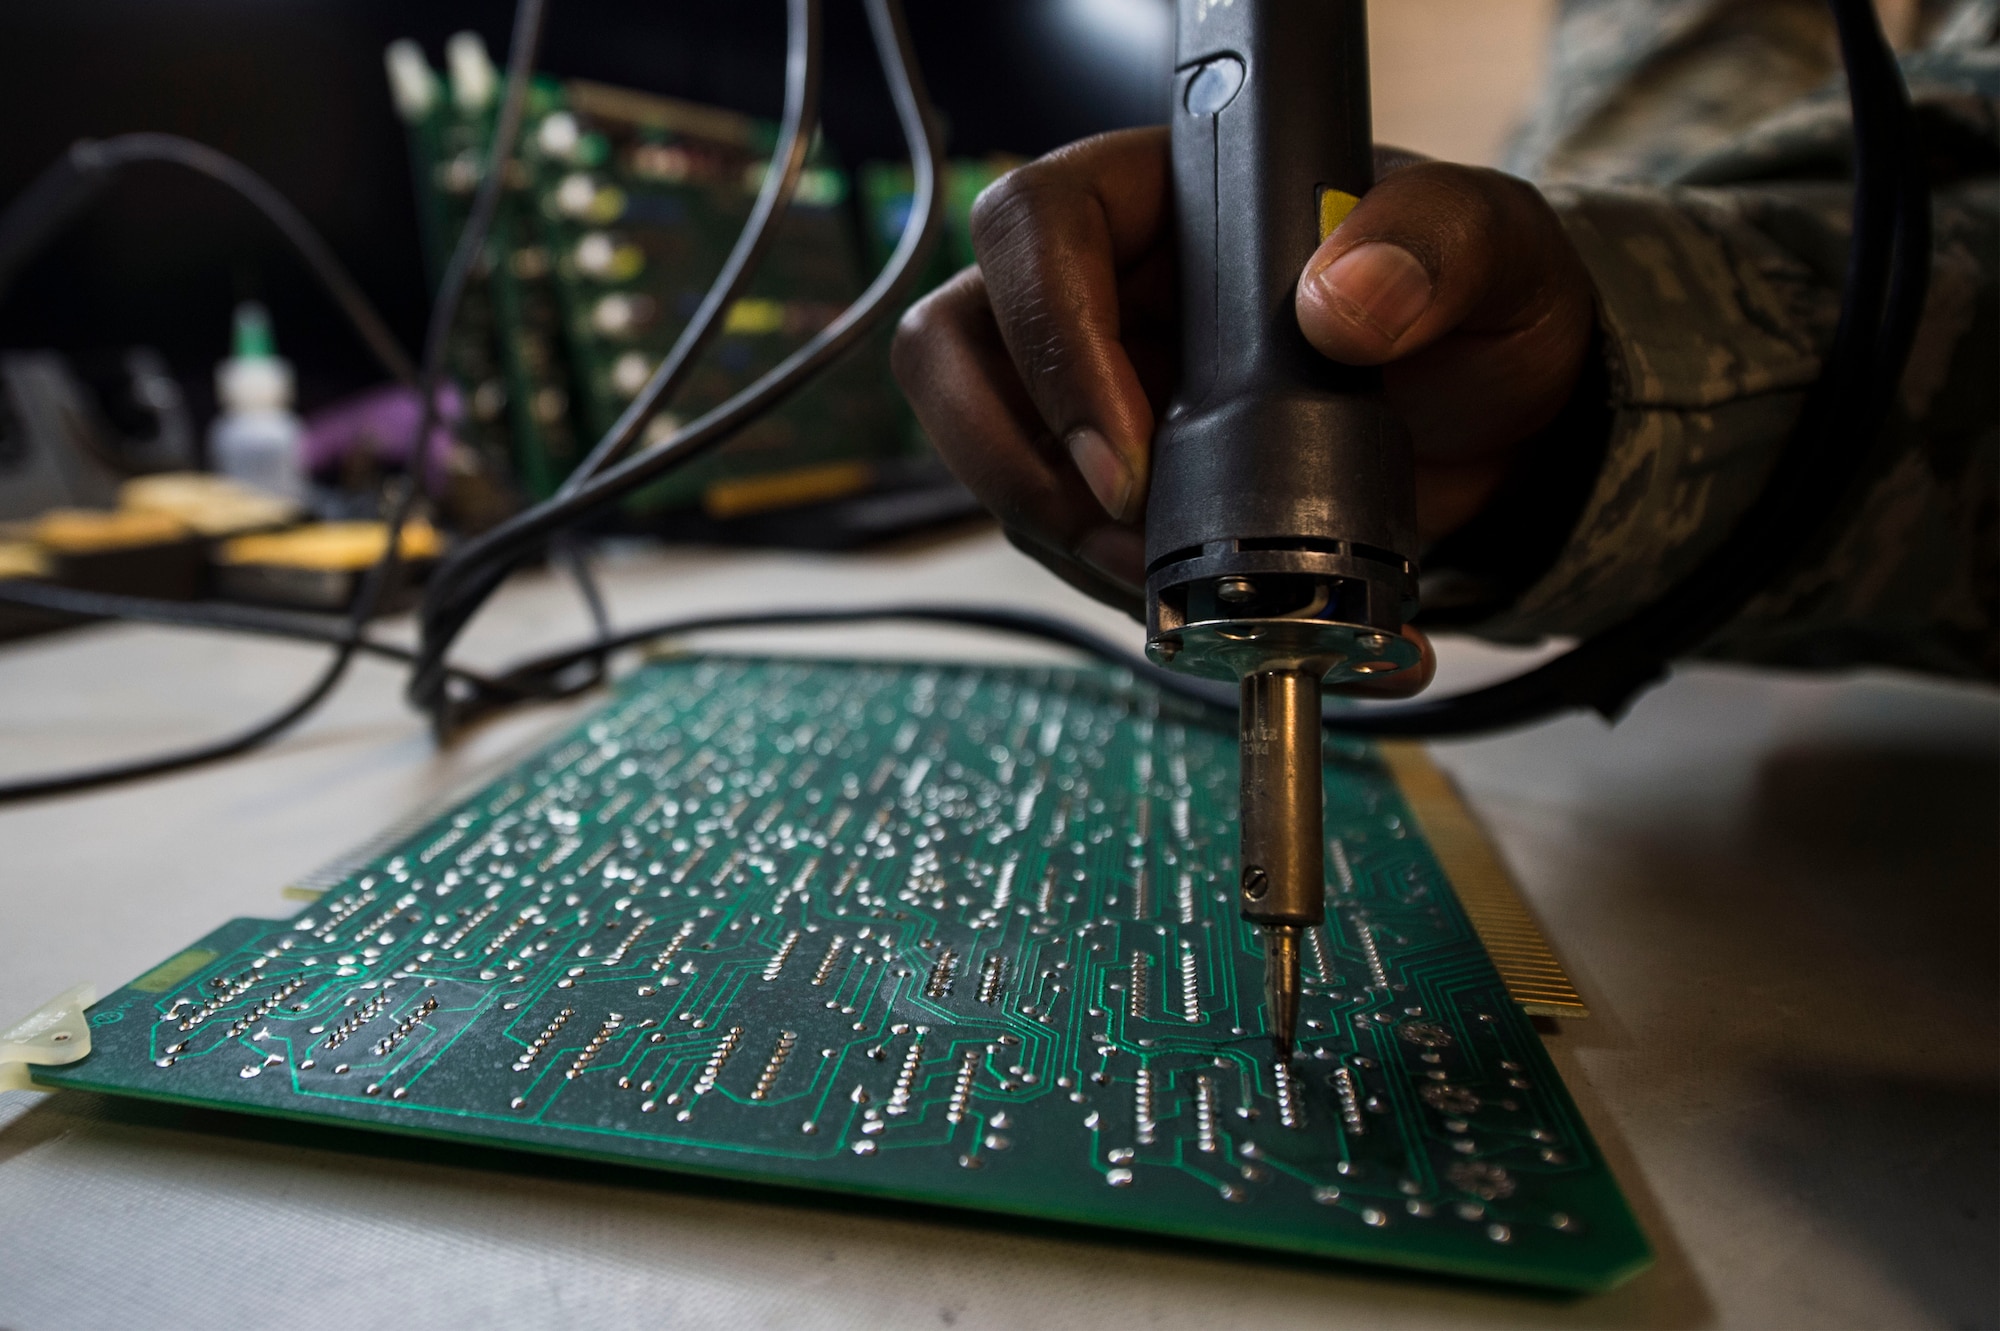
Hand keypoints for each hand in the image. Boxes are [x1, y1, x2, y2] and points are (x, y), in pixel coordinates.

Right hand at [891, 127, 1595, 696]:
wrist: (1502, 422)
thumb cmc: (1478, 300)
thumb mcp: (1493, 250)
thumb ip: (1437, 247)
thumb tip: (1338, 301)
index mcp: (1166, 197)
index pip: (1037, 228)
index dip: (1051, 341)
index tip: (1132, 460)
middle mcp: (1104, 289)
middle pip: (954, 352)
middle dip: (1015, 467)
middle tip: (1123, 545)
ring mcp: (1099, 389)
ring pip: (998, 464)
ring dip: (1069, 550)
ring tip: (1197, 602)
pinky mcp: (1119, 481)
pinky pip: (1065, 541)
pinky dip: (1128, 599)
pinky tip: (1220, 628)